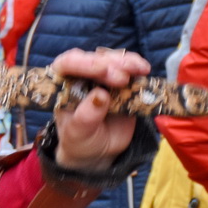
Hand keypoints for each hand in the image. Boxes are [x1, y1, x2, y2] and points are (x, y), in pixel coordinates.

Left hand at [50, 48, 149, 172]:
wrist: (99, 148)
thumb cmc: (80, 138)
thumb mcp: (78, 132)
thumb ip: (86, 116)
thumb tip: (101, 95)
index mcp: (63, 83)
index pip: (67, 64)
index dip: (84, 64)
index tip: (102, 70)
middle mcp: (81, 74)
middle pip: (93, 59)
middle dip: (109, 64)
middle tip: (122, 79)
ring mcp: (102, 76)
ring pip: (113, 59)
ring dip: (126, 61)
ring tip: (139, 69)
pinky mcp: (122, 81)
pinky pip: (129, 68)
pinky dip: (137, 66)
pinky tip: (144, 70)